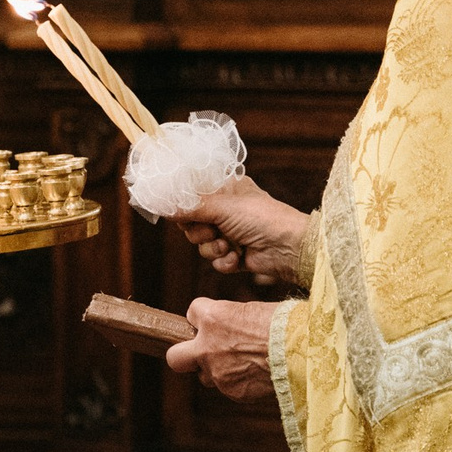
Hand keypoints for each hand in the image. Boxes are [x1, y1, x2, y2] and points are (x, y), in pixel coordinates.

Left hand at [164, 297, 277, 400]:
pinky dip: (239, 382)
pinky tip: (258, 373)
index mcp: (213, 318)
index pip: (192, 312)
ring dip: (217, 370)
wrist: (307, 352)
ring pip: (205, 376)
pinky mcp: (233, 392)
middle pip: (175, 357)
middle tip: (201, 351)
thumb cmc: (287, 324)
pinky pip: (228, 388)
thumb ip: (232, 320)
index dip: (205, 317)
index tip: (217, 320)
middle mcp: (208, 346)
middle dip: (184, 354)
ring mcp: (218, 373)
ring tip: (245, 363)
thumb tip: (229, 327)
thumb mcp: (254, 311)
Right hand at [175, 178, 310, 285]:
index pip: (192, 195)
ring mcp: (230, 233)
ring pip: (201, 244)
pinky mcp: (234, 254)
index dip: (184, 206)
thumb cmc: (263, 218)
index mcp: (225, 190)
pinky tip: (237, 258)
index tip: (179, 213)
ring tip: (229, 245)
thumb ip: (191, 206)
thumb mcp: (223, 207)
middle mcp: (226, 210)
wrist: (289, 249)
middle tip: (211, 230)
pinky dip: (223, 261)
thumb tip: (162, 205)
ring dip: (212, 248)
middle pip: (192, 223)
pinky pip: (214, 260)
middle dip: (199, 231)